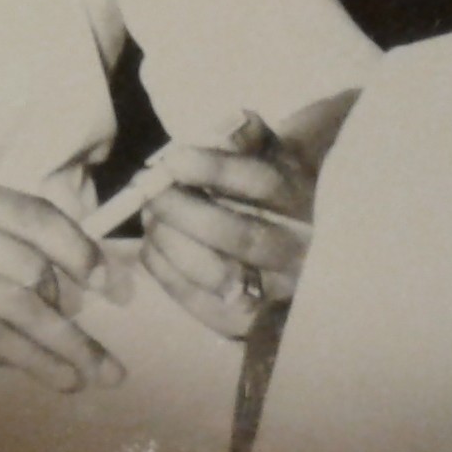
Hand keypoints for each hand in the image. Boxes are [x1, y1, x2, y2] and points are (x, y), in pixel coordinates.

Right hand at [0, 179, 123, 391]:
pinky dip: (40, 362)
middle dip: (79, 311)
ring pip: (25, 307)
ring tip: (102, 372)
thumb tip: (74, 287)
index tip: (114, 286)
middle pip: (38, 267)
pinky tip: (64, 380)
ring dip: (72, 345)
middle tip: (103, 344)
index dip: (84, 252)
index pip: (39, 217)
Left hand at [139, 116, 314, 338]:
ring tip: (149, 218)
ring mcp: (279, 292)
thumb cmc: (269, 182)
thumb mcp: (269, 150)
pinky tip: (154, 246)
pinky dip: (167, 272)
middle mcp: (301, 250)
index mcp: (304, 199)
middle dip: (182, 211)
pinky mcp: (250, 322)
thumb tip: (224, 129)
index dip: (212, 170)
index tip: (170, 160)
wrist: (296, 240)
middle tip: (146, 192)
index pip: (261, 183)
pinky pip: (201, 302)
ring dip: (171, 242)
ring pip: (219, 273)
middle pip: (240, 235)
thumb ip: (247, 134)